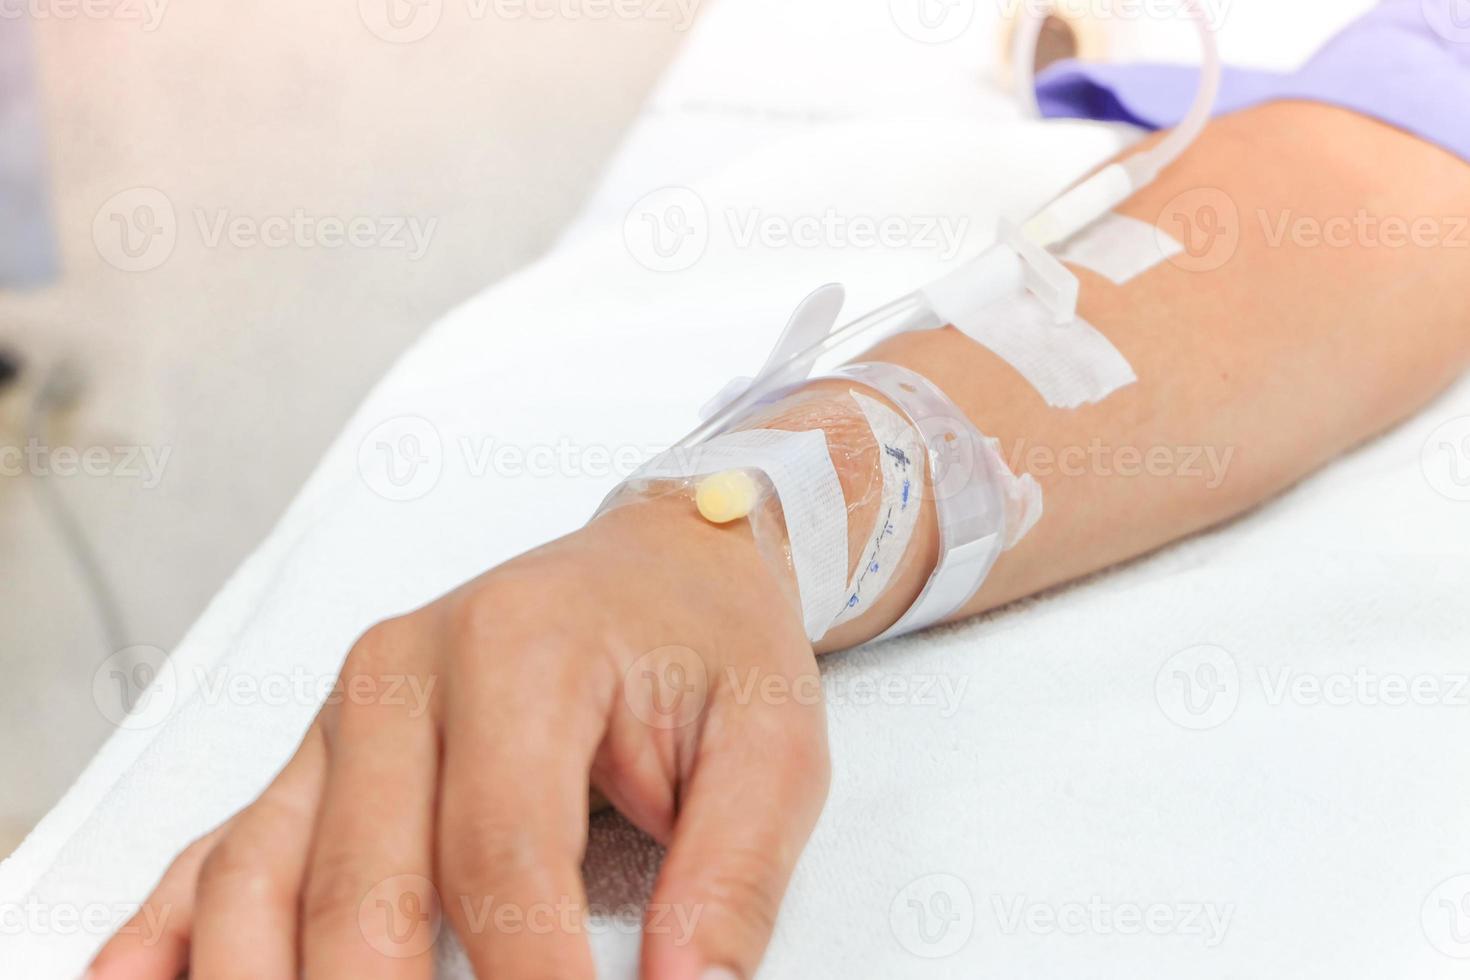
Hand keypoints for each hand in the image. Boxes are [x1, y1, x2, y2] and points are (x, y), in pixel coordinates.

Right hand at [90, 493, 829, 979]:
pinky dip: (175, 930)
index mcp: (518, 652)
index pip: (499, 859)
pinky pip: (225, 843)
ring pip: (262, 874)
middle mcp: (402, 673)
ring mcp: (342, 713)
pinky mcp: (321, 752)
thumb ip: (733, 873)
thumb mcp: (774, 745)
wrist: (662, 564)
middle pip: (360, 884)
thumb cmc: (711, 646)